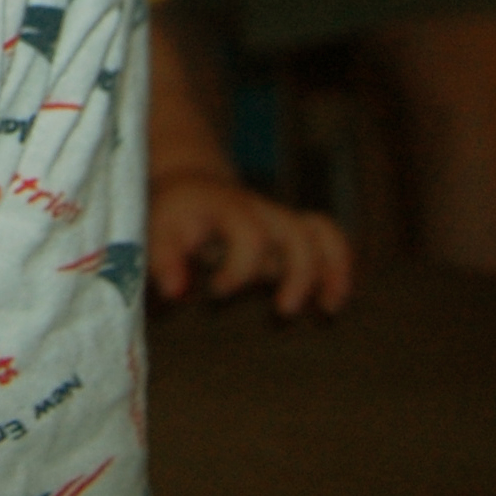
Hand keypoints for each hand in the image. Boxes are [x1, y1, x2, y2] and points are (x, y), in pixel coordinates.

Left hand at [149, 169, 352, 316]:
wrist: (190, 185)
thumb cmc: (173, 214)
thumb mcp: (156, 229)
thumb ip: (163, 258)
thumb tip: (176, 293)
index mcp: (229, 207)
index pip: (251, 235)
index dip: (240, 270)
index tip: (216, 292)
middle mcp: (261, 211)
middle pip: (297, 233)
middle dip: (299, 274)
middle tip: (282, 310)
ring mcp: (280, 221)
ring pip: (322, 233)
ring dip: (332, 269)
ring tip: (328, 308)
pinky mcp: (292, 235)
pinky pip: (329, 240)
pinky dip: (339, 267)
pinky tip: (330, 302)